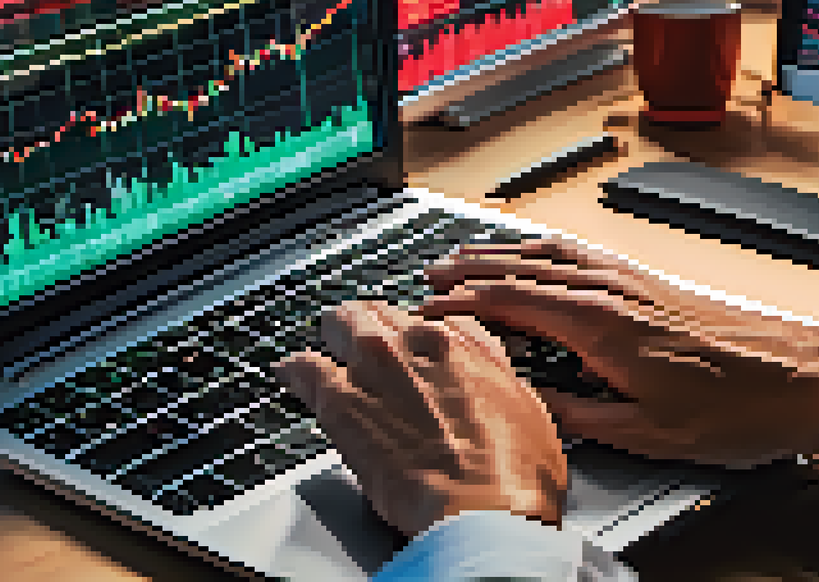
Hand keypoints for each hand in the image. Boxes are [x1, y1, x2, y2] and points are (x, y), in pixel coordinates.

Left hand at [274, 300, 567, 536]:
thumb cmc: (512, 472)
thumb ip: (496, 378)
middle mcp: (415, 343)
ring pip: (338, 323)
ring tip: (324, 349)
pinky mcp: (340, 401)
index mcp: (461, 344)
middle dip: (366, 324)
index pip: (426, 316)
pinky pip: (302, 367)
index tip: (408, 345)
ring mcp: (374, 367)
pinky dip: (295, 370)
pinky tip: (291, 375)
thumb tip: (489, 373)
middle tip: (360, 341)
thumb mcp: (527, 409)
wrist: (482, 507)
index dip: (413, 333)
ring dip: (331, 336)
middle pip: (377, 311)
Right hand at [421, 238, 818, 468]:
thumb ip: (580, 415)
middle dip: (469, 269)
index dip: (462, 305)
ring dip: (502, 252)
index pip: (510, 302)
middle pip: (523, 268)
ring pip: (550, 254)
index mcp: (601, 326)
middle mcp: (613, 291)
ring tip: (468, 255)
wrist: (806, 378)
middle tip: (430, 275)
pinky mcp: (651, 283)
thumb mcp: (648, 433)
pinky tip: (541, 254)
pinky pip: (581, 254)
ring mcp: (633, 281)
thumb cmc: (739, 407)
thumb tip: (535, 403)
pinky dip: (544, 249)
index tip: (429, 311)